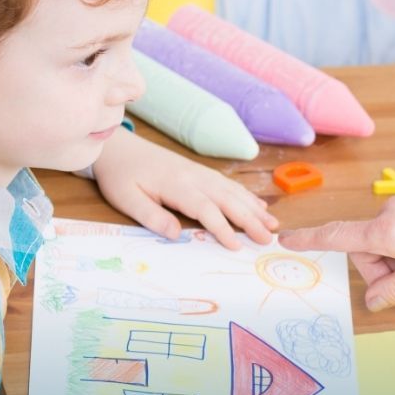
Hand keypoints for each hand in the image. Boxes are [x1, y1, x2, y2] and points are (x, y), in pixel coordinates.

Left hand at [92, 128, 276, 248]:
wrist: (121, 148)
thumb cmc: (121, 176)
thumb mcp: (126, 199)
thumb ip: (151, 216)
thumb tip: (176, 235)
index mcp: (177, 185)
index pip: (205, 209)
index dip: (222, 227)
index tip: (237, 245)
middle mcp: (194, 177)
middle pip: (228, 199)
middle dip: (250, 219)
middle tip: (267, 238)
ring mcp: (200, 172)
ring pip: (233, 191)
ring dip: (254, 208)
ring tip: (273, 224)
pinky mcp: (201, 172)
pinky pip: (229, 184)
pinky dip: (247, 196)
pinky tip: (259, 206)